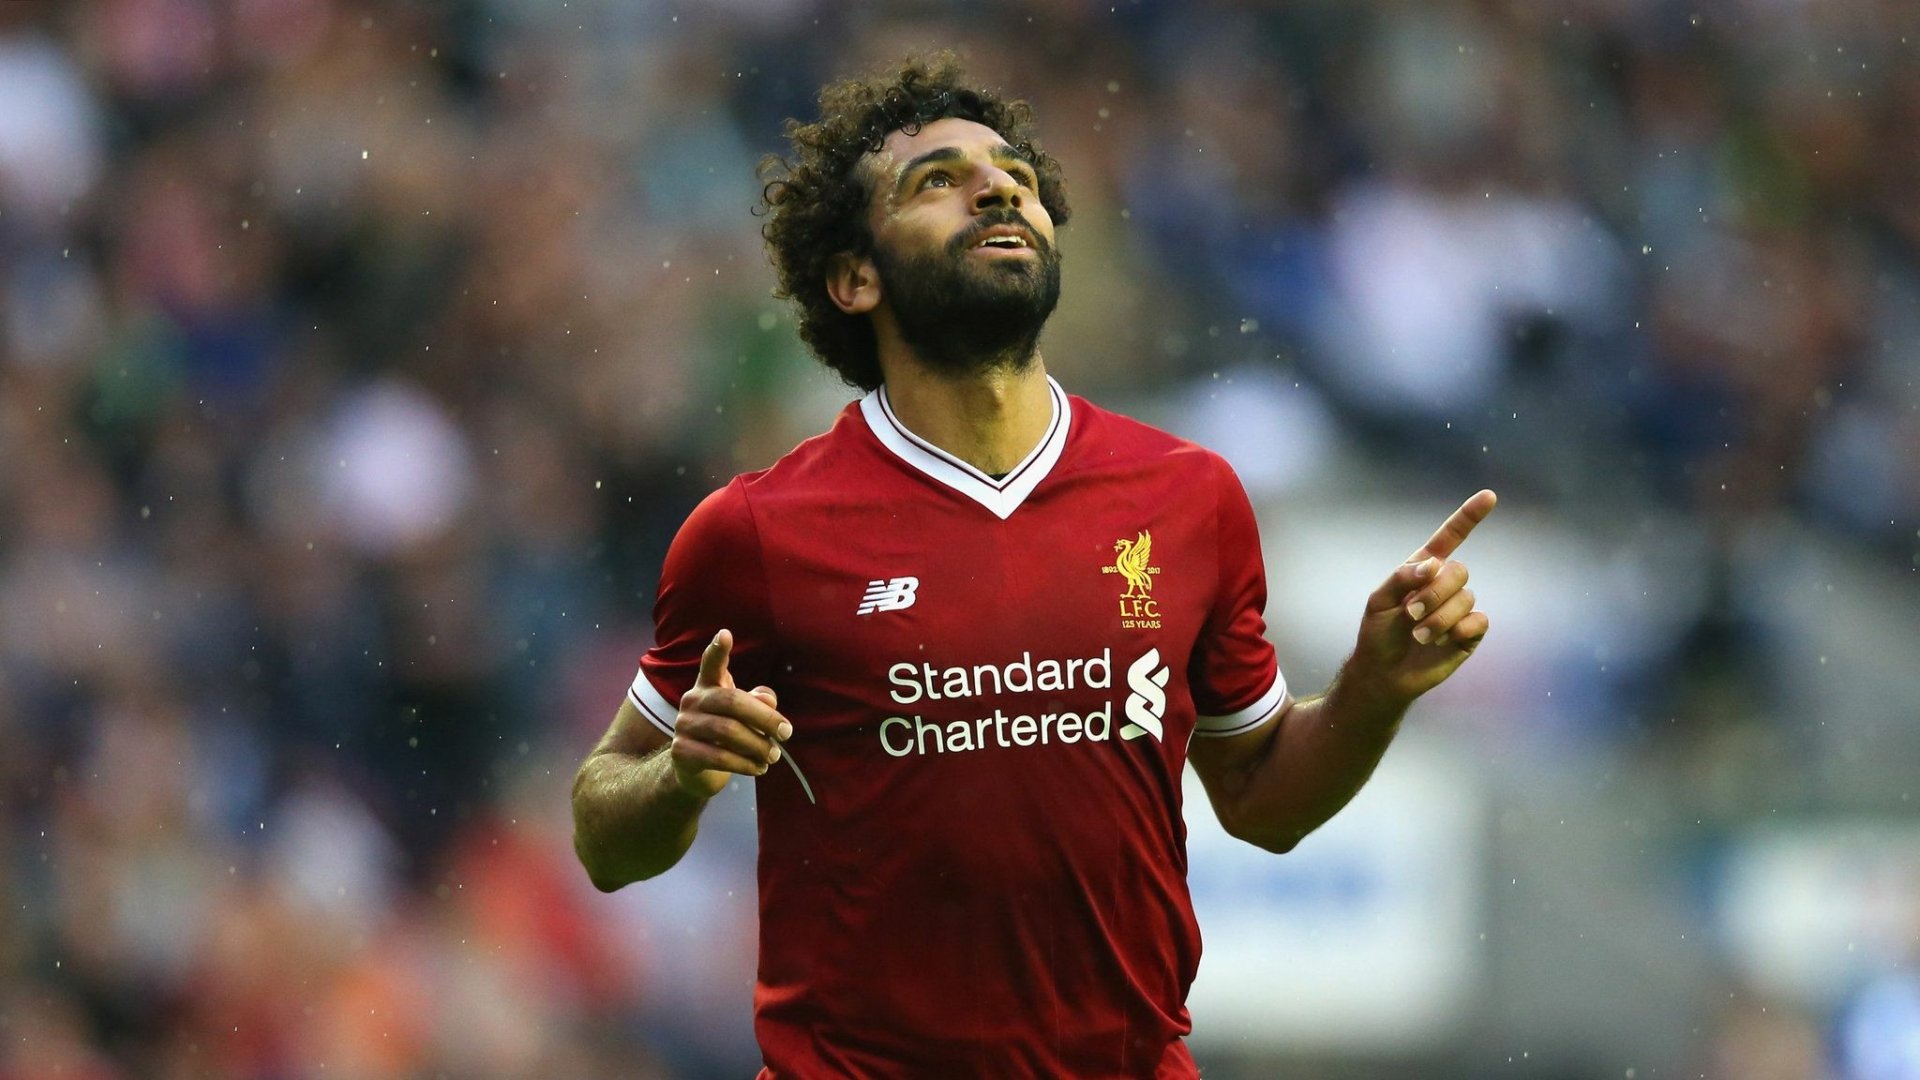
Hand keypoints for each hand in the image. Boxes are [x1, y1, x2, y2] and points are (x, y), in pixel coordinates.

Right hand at [670, 629, 790, 799]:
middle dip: (765, 718)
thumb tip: (768, 699)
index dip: (718, 649)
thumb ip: (759, 703)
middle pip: (732, 701)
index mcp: (708, 686)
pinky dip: (745, 764)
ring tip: (773, 755)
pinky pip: (719, 757)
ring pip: (727, 732)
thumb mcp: (745, 716)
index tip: (726, 634)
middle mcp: (692, 700)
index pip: (711, 663)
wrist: (695, 771)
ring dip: (758, 746)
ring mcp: (683, 725)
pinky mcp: (681, 751)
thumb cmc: (727, 735)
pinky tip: (759, 769)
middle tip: (787, 733)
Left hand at [1345, 490, 1496, 707]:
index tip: (1489, 496)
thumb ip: (1403, 577)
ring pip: (1466, 598)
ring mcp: (1459, 609)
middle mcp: (1445, 586)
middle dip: (1434, 593)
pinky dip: (1458, 629)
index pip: (1450, 538)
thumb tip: (1433, 564)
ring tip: (1419, 635)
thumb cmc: (1378, 634)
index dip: (1469, 517)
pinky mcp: (1469, 633)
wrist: (1384, 673)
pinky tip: (1442, 641)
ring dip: (1439, 617)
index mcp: (1423, 570)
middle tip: (1411, 614)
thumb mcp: (1379, 600)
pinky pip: (1479, 620)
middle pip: (1459, 571)